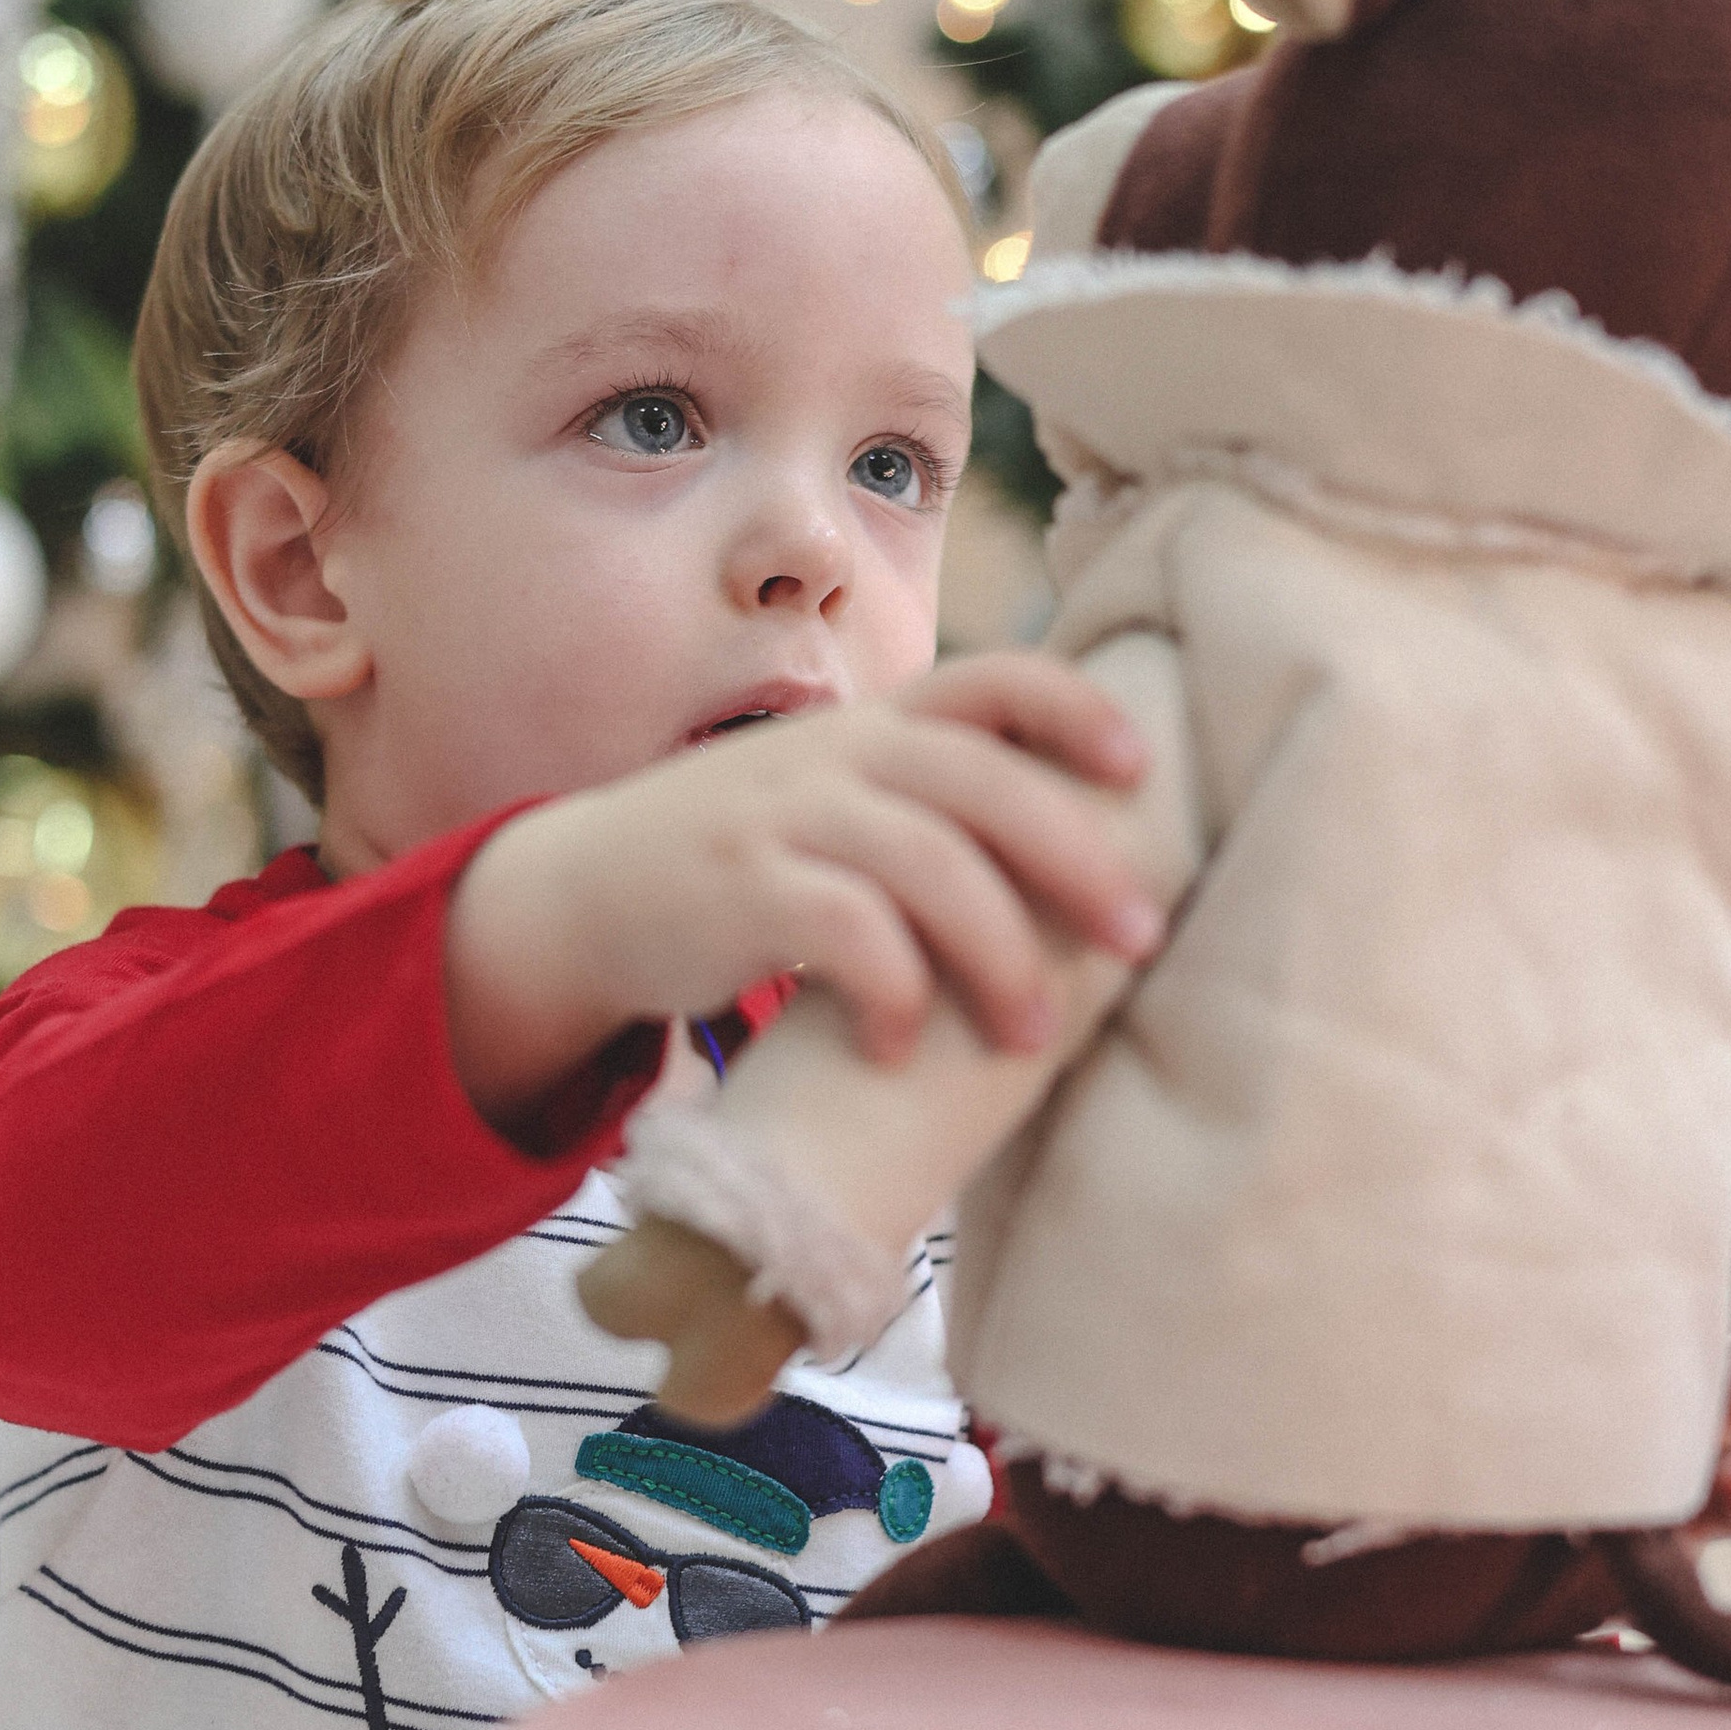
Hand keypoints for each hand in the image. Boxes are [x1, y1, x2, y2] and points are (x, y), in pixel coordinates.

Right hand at [445, 653, 1160, 1134]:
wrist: (587, 891)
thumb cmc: (752, 858)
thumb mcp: (837, 797)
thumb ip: (933, 802)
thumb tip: (1091, 861)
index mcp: (880, 726)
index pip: (996, 680)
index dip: (1078, 711)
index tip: (1143, 770)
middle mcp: (839, 755)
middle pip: (986, 784)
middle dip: (1078, 861)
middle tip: (1139, 941)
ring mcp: (787, 817)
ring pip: (930, 865)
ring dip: (999, 955)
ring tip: (1031, 1033)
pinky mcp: (743, 891)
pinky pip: (846, 934)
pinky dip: (894, 995)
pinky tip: (904, 1049)